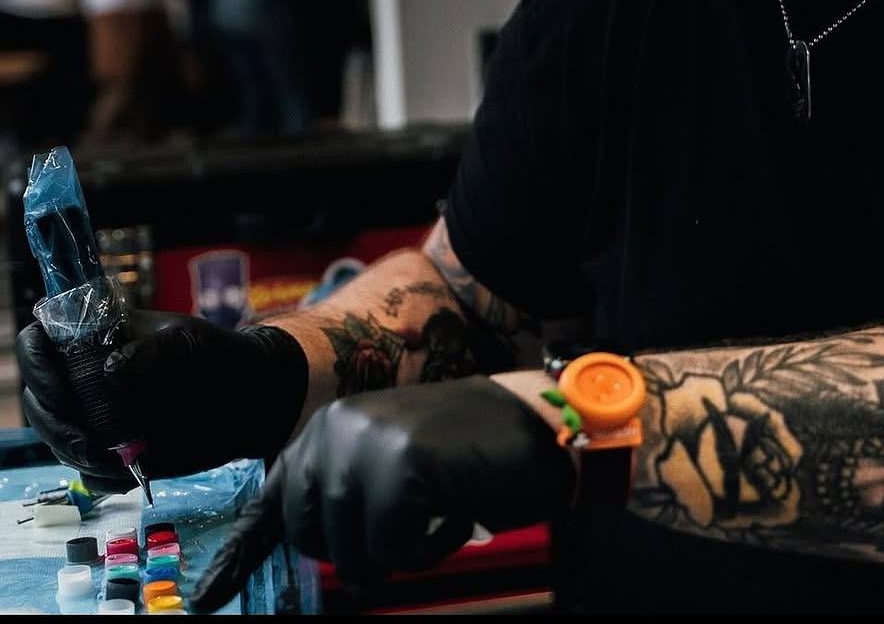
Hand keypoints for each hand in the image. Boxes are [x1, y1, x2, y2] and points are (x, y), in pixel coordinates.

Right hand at [15, 310, 306, 494]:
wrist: (248, 397)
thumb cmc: (217, 355)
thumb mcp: (187, 343)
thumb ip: (152, 352)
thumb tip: (112, 372)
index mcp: (97, 338)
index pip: (42, 342)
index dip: (36, 363)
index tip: (55, 389)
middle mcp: (88, 377)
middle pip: (41, 399)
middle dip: (53, 423)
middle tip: (83, 443)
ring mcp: (99, 415)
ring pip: (60, 437)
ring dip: (74, 453)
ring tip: (109, 460)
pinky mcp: (116, 449)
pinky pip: (92, 471)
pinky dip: (101, 477)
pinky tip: (127, 474)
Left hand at [189, 375, 574, 613]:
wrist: (533, 425)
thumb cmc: (466, 457)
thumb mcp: (393, 469)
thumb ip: (347, 496)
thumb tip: (318, 552)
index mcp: (331, 426)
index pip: (278, 497)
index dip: (246, 554)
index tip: (208, 602)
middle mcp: (337, 426)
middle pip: (310, 537)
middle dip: (359, 550)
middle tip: (408, 524)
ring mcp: (367, 440)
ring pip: (352, 551)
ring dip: (402, 549)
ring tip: (439, 506)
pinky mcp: (400, 462)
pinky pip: (392, 549)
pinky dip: (428, 548)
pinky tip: (456, 508)